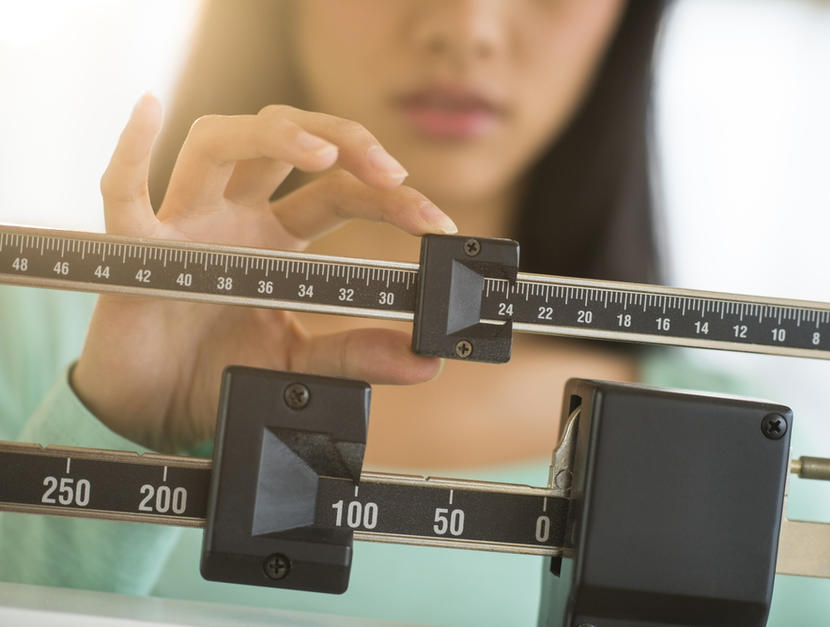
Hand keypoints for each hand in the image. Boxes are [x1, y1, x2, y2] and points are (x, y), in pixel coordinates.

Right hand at [71, 94, 455, 451]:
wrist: (156, 412)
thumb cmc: (218, 372)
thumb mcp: (300, 362)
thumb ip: (355, 355)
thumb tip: (423, 361)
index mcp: (276, 238)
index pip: (338, 193)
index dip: (391, 201)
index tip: (437, 223)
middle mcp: (234, 217)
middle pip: (285, 143)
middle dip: (344, 142)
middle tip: (394, 174)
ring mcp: (186, 224)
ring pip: (219, 143)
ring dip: (272, 136)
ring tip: (323, 155)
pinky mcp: (137, 250)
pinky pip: (124, 193)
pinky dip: (130, 152)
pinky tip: (148, 110)